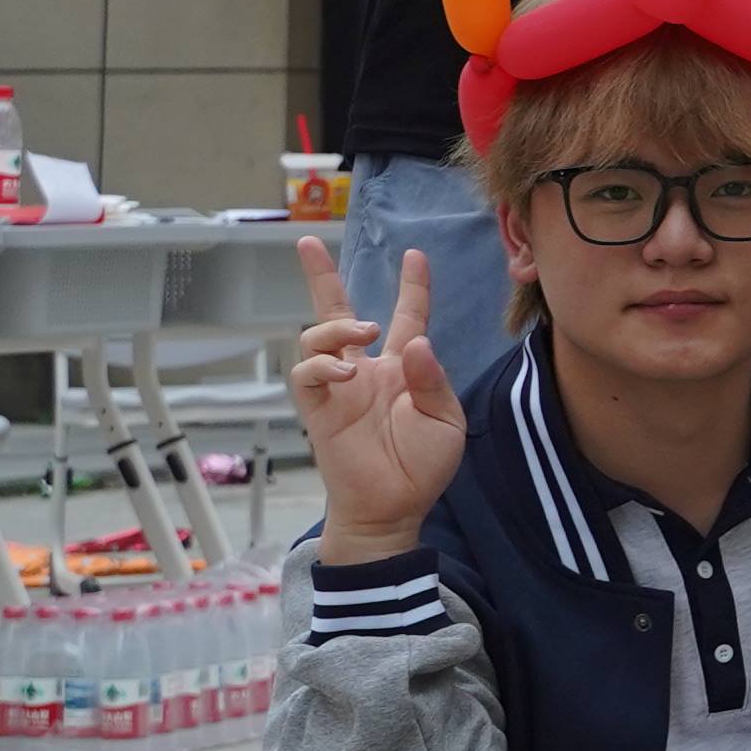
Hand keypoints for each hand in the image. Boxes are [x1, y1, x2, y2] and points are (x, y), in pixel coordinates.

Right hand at [285, 233, 471, 557]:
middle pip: (337, 313)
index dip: (412, 287)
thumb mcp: (445, 419)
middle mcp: (367, 370)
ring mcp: (339, 387)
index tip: (415, 255)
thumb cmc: (423, 465)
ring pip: (317, 338)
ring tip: (360, 335)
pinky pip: (305, 374)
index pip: (406, 316)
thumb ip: (432, 378)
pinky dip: (322, 364)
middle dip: (322, 278)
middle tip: (309, 244)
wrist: (394, 506)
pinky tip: (346, 371)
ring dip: (335, 328)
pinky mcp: (318, 408)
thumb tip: (414, 342)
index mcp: (402, 368)